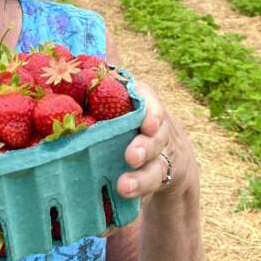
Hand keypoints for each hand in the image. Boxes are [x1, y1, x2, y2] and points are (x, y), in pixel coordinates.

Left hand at [115, 81, 193, 201]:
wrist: (167, 153)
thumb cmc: (128, 118)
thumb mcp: (122, 97)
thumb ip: (110, 82)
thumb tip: (93, 50)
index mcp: (144, 105)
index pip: (150, 102)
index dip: (151, 112)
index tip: (147, 123)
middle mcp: (156, 131)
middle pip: (156, 138)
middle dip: (145, 147)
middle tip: (131, 156)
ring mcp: (160, 158)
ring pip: (156, 168)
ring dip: (142, 179)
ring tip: (124, 187)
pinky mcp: (156, 182)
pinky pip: (150, 191)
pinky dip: (138, 199)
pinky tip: (119, 210)